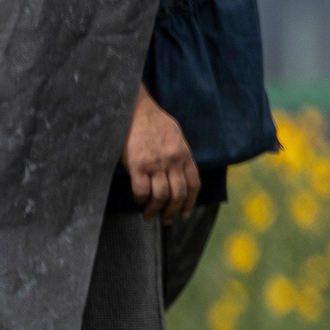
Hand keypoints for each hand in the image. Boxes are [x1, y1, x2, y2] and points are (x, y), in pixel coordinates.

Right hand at [122, 84, 199, 220]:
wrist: (136, 109)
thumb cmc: (154, 122)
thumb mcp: (176, 136)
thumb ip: (179, 155)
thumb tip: (179, 172)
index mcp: (184, 155)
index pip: (194, 184)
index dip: (190, 202)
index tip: (185, 213)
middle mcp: (173, 162)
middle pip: (179, 194)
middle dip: (173, 211)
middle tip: (167, 220)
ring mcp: (156, 164)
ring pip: (161, 196)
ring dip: (155, 210)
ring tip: (149, 216)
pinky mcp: (138, 165)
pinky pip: (142, 190)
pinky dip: (141, 199)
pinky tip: (138, 200)